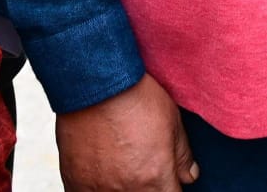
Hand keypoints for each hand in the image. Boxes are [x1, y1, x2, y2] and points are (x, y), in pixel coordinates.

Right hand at [58, 74, 197, 190]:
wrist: (97, 85)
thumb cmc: (136, 98)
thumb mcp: (172, 121)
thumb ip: (182, 155)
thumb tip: (190, 177)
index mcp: (155, 177)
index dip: (171, 188)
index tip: (168, 180)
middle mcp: (127, 191)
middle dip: (149, 187)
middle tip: (144, 166)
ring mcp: (99, 191)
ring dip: (124, 188)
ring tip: (124, 165)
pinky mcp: (76, 185)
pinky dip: (98, 189)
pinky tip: (103, 173)